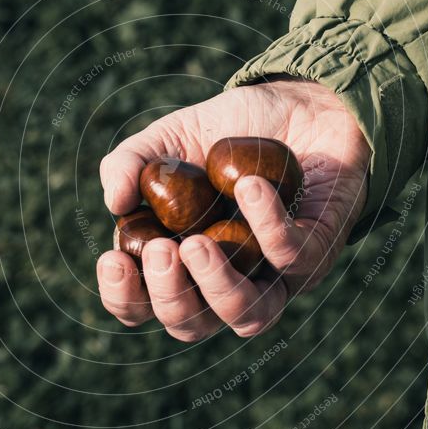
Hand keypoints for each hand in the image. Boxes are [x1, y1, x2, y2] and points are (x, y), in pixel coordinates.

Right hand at [97, 77, 369, 340]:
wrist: (291, 104)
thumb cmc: (222, 132)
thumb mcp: (166, 139)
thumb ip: (129, 163)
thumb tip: (114, 204)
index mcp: (178, 261)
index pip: (144, 304)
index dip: (124, 297)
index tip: (112, 260)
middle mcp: (223, 278)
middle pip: (191, 324)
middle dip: (171, 295)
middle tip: (162, 249)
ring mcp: (271, 272)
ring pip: (248, 315)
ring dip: (218, 287)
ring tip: (197, 244)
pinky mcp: (315, 249)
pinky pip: (292, 256)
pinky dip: (267, 225)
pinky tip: (248, 186)